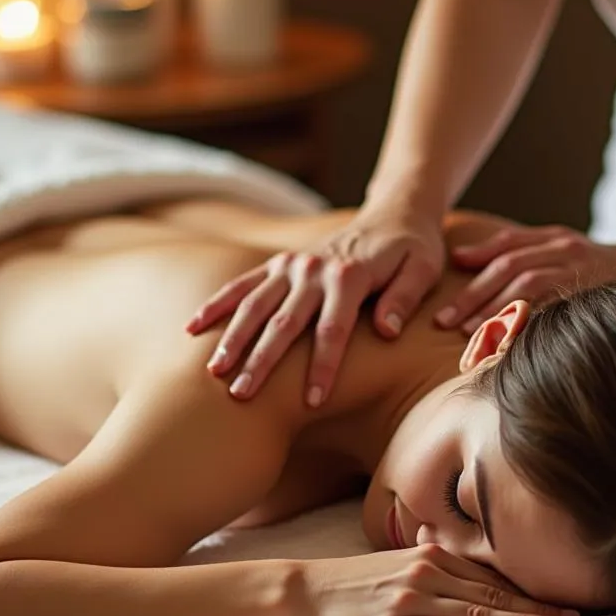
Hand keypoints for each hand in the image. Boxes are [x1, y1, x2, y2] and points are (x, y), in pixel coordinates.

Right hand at [187, 205, 445, 405]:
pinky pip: (242, 285)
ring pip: (254, 305)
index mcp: (350, 275)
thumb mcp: (424, 268)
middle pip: (283, 322)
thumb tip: (387, 330)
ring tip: (214, 372)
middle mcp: (313, 269)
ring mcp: (291, 266)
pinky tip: (192, 328)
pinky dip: (216, 305)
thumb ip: (404, 298)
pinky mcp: (278, 265)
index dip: (323, 366)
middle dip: (262, 362)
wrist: (394, 214)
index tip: (314, 401)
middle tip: (242, 396)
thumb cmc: (414, 250)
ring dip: (233, 338)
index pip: (333, 328)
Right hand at [295, 543, 580, 615]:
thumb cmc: (347, 583)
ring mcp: (411, 596)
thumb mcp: (390, 564)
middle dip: (537, 605)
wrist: (302, 592)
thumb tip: (447, 552)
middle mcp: (425, 570)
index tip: (561, 600)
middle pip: (493, 591)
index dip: (528, 589)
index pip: (489, 575)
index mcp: (428, 555)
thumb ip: (424, 561)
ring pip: (478, 609)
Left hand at [437, 224, 615, 332]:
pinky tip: (510, 343)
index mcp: (554, 239)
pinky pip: (558, 311)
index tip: (446, 303)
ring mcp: (583, 273)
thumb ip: (508, 247)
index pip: (505, 253)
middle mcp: (567, 252)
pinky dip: (532, 325)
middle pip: (512, 270)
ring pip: (532, 287)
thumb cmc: (591, 261)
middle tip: (446, 323)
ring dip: (498, 310)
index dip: (473, 275)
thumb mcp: (554, 243)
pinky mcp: (595, 297)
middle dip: (475, 297)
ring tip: (471, 334)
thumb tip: (458, 258)